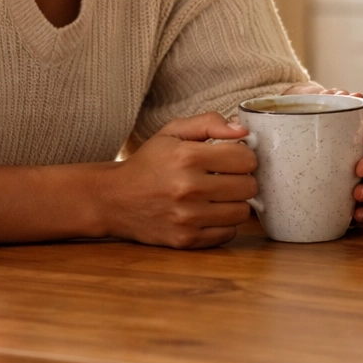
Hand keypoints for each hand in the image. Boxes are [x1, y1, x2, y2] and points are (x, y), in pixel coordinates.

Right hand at [97, 112, 257, 248]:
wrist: (114, 198)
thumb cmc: (149, 162)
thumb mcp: (172, 132)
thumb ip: (209, 122)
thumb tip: (242, 131)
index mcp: (187, 157)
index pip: (246, 158)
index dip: (245, 156)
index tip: (234, 158)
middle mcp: (188, 189)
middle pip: (248, 186)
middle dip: (243, 179)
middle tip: (229, 177)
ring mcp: (186, 218)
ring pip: (242, 212)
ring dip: (236, 203)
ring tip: (220, 195)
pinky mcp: (185, 240)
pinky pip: (228, 234)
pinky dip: (224, 224)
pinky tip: (210, 212)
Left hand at [280, 83, 362, 224]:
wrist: (272, 154)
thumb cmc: (292, 126)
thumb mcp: (297, 108)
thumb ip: (314, 98)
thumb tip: (341, 95)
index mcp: (356, 132)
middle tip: (359, 168)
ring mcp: (361, 180)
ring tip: (357, 194)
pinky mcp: (352, 204)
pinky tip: (355, 215)